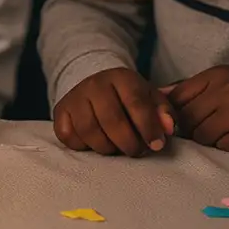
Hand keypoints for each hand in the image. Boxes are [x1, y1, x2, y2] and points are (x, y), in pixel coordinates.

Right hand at [53, 67, 174, 156]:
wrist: (98, 87)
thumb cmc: (131, 99)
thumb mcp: (152, 99)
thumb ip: (165, 113)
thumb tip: (168, 129)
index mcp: (121, 77)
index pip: (136, 103)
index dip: (148, 127)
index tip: (157, 145)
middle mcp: (94, 84)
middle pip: (111, 120)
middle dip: (129, 143)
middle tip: (137, 151)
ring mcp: (74, 97)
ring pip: (89, 131)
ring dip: (107, 147)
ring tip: (118, 148)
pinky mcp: (60, 111)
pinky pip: (69, 136)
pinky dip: (83, 146)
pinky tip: (96, 143)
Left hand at [164, 66, 228, 151]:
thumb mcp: (221, 79)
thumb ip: (190, 87)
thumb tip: (158, 94)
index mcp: (216, 76)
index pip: (178, 97)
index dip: (174, 112)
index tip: (178, 118)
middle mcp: (227, 92)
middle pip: (187, 119)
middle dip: (190, 127)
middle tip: (203, 126)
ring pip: (201, 135)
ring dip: (206, 137)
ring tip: (220, 131)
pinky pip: (221, 147)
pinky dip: (224, 145)